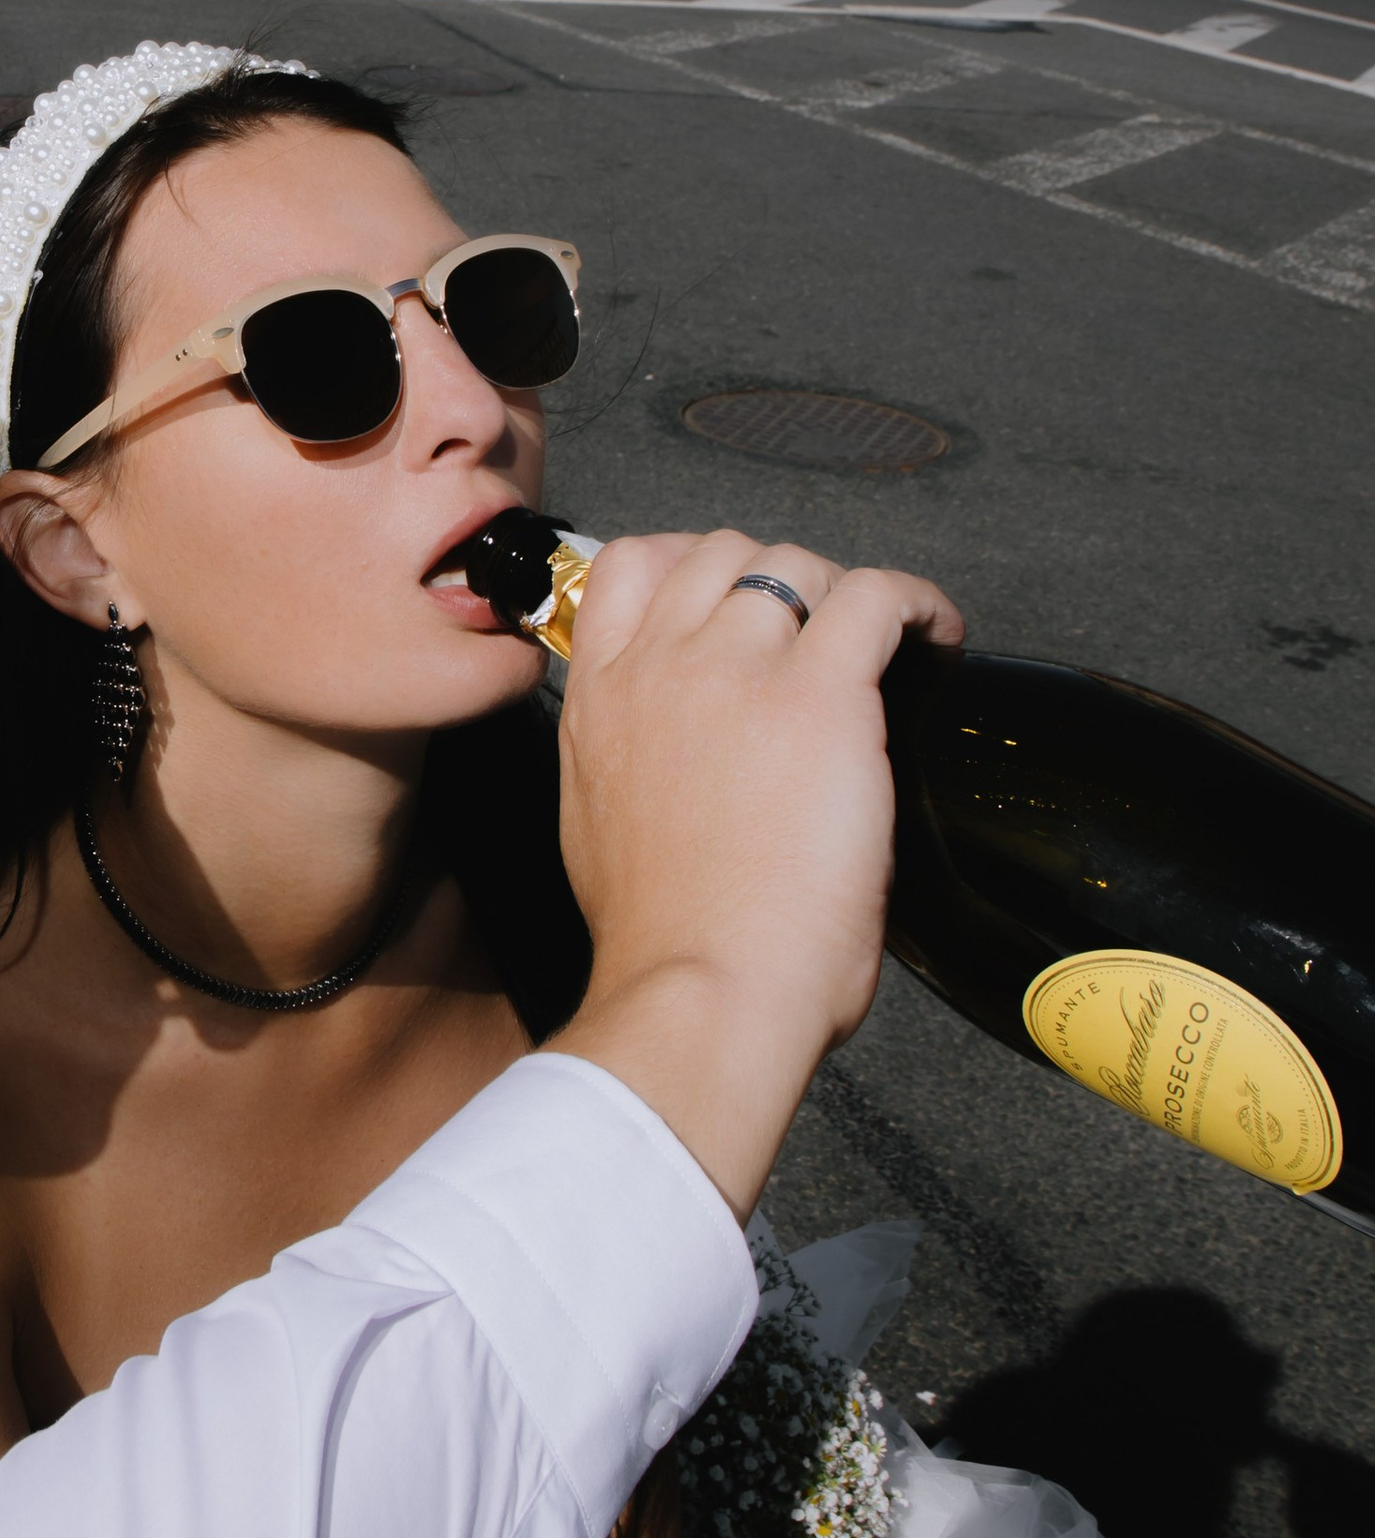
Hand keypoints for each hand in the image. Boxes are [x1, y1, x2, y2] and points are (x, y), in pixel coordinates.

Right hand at [550, 529, 961, 1218]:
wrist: (701, 986)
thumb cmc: (665, 944)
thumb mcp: (599, 830)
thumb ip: (631, 765)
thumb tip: (678, 761)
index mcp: (601, 698)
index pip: (630, 565)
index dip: (692, 565)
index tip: (735, 598)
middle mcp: (661, 664)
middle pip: (723, 552)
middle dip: (779, 578)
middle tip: (824, 631)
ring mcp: (737, 671)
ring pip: (797, 566)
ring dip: (842, 592)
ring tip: (883, 640)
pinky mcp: (820, 697)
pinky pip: (878, 598)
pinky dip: (917, 605)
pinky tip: (937, 638)